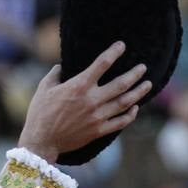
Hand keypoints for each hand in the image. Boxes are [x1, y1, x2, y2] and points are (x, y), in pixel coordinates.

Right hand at [18, 42, 151, 163]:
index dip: (114, 52)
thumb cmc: (39, 114)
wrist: (41, 142)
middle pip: (121, 84)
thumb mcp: (43, 89)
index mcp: (79, 86)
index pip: (102, 64)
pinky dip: (130, 115)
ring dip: (139, 92)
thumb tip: (61, 66)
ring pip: (125, 102)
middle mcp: (92, 100)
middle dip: (135, 73)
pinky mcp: (98, 131)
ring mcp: (97, 117)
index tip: (122, 46)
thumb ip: (55, 74)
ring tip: (147, 84)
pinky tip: (135, 108)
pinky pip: (120, 122)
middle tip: (143, 67)